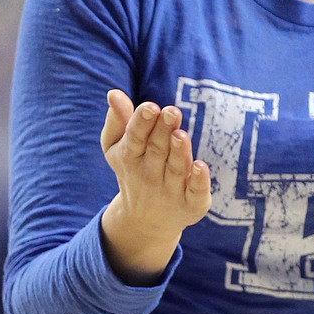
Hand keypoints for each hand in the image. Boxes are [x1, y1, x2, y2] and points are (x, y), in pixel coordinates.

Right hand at [99, 90, 210, 285]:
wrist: (145, 220)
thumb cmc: (133, 170)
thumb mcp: (118, 147)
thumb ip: (118, 120)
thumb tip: (114, 93)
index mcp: (131, 157)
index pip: (135, 138)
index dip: (142, 122)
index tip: (150, 106)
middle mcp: (150, 174)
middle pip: (158, 150)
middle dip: (163, 131)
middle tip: (171, 111)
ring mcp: (171, 190)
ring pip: (176, 169)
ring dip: (179, 152)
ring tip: (180, 134)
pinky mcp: (191, 204)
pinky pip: (195, 192)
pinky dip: (198, 180)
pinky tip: (200, 165)